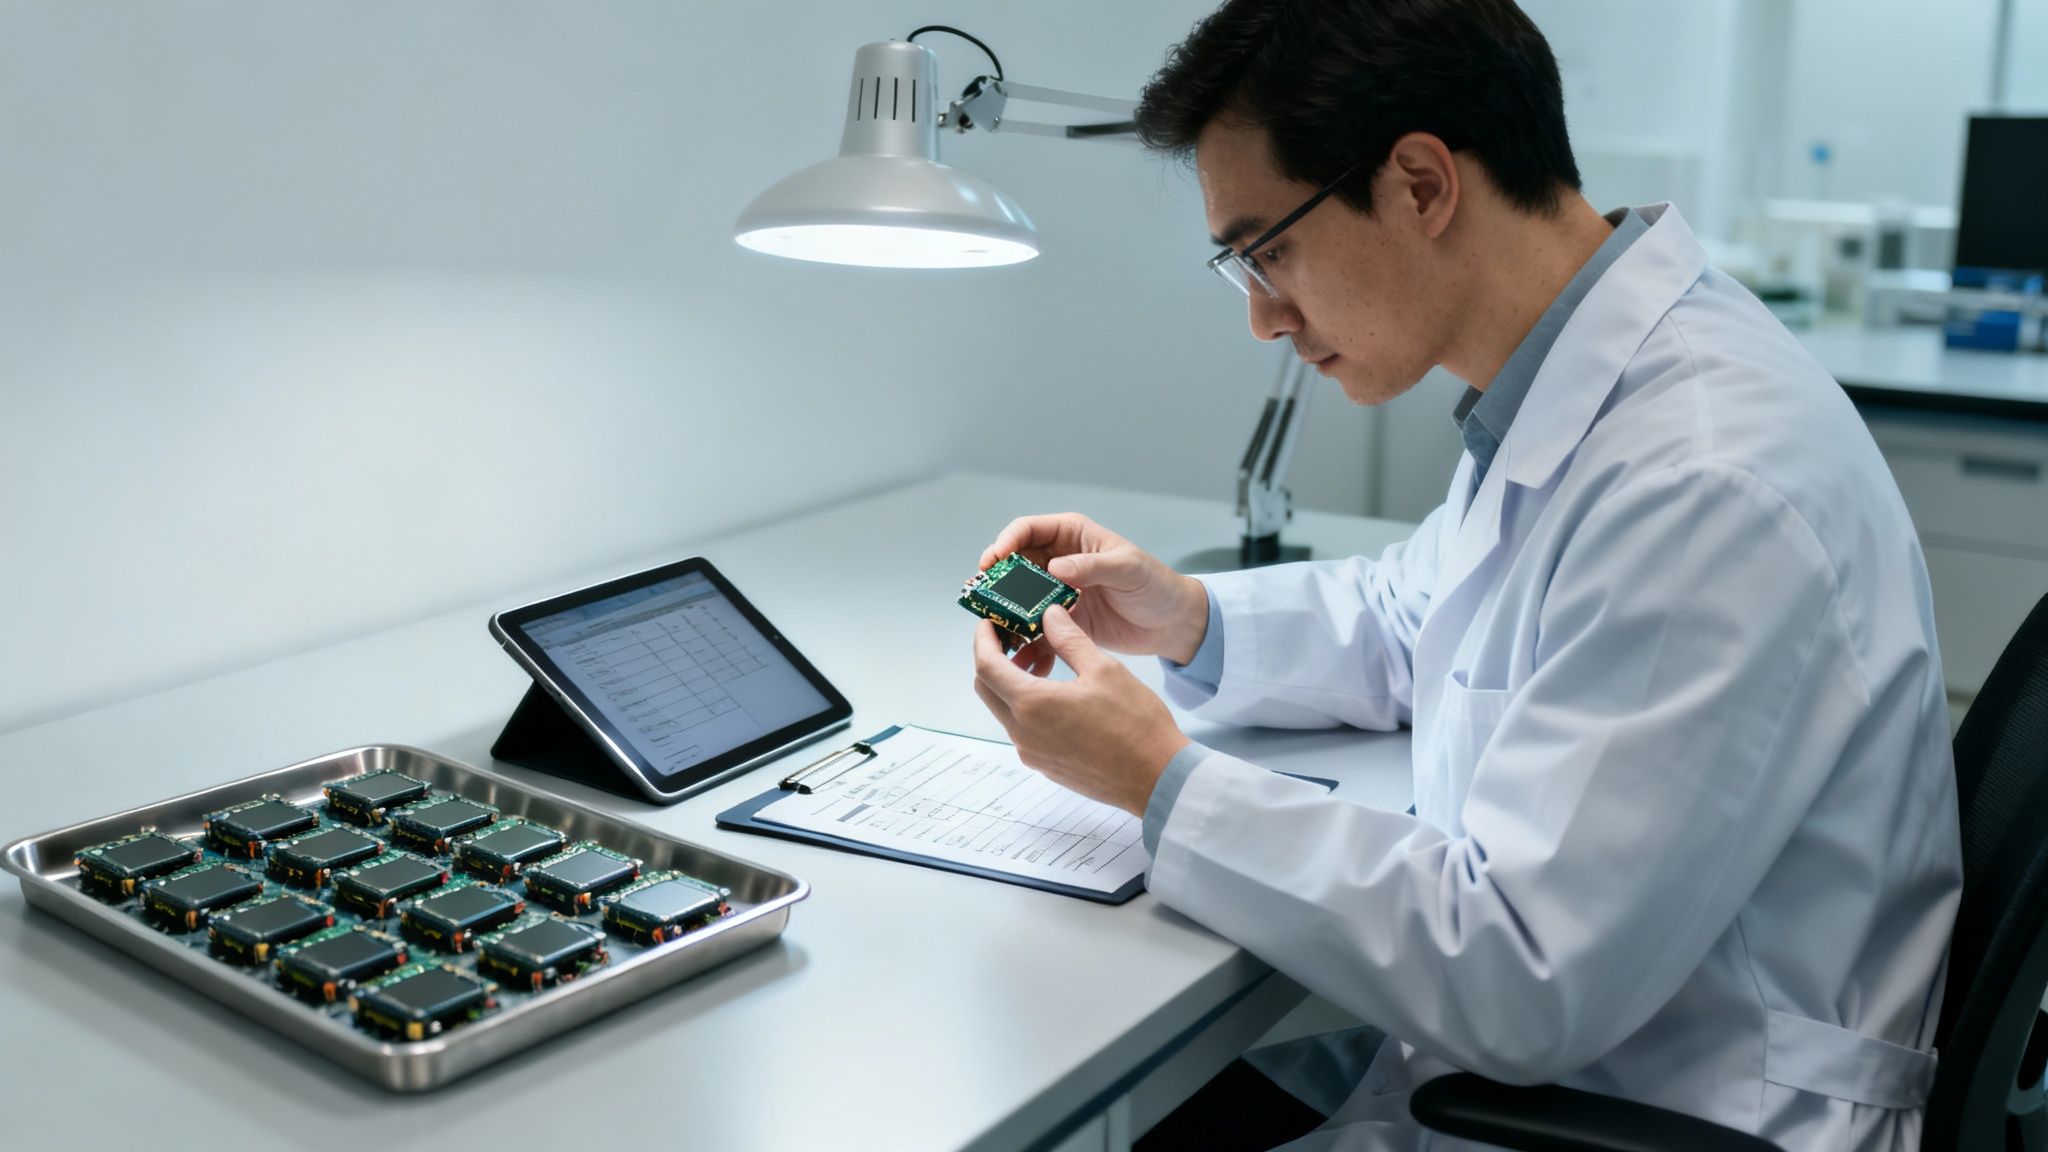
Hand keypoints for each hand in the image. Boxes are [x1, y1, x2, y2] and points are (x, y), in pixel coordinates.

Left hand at [972, 608, 1190, 815]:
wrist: (1156, 778)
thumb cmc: (1136, 726)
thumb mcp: (1104, 669)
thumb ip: (1069, 639)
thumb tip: (1049, 615)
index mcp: (1033, 704)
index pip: (986, 666)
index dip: (983, 639)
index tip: (989, 623)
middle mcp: (1023, 733)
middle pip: (987, 689)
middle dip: (994, 659)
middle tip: (1014, 639)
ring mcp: (1032, 753)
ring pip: (1005, 710)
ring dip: (1013, 684)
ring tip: (1044, 663)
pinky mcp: (1045, 765)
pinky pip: (1023, 730)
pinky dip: (1027, 706)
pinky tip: (1055, 694)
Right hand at [978, 513, 1208, 669]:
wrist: (1171, 623)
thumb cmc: (1154, 585)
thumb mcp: (1127, 568)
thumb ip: (1091, 566)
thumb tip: (1055, 567)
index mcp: (1071, 536)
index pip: (1028, 531)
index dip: (1006, 542)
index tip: (994, 561)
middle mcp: (1058, 561)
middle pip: (1014, 565)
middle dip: (997, 580)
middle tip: (983, 597)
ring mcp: (1056, 593)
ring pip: (1018, 598)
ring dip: (1005, 612)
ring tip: (994, 627)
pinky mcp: (1061, 623)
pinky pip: (1033, 629)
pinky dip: (1024, 640)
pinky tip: (1019, 653)